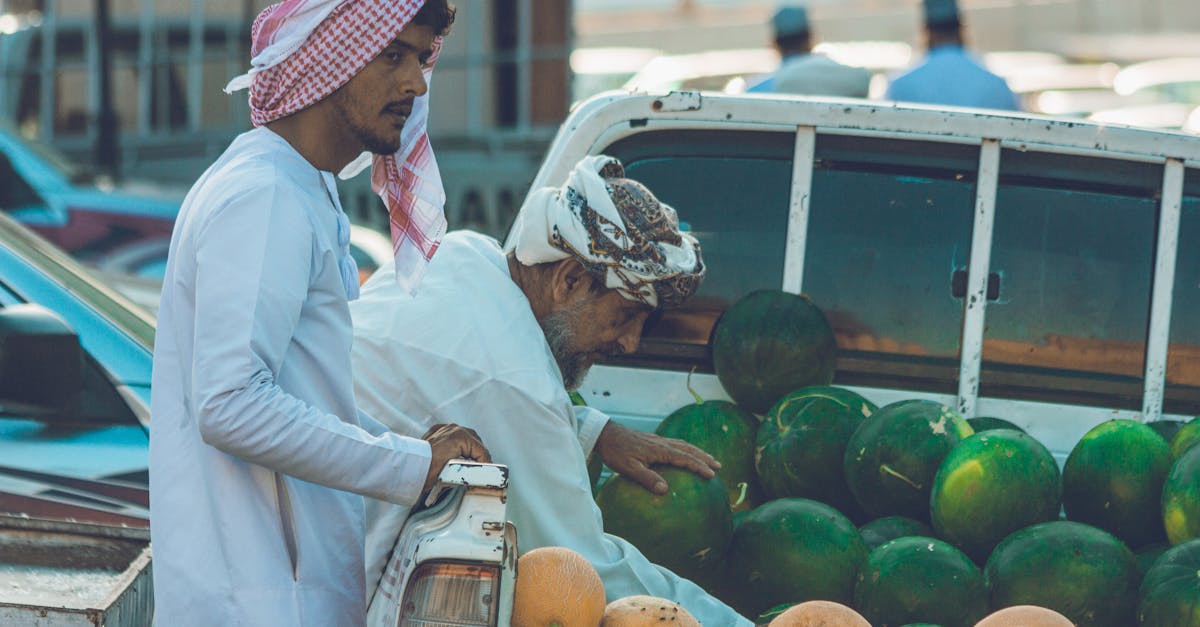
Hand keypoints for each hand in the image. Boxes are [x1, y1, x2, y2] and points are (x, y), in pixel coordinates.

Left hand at [421, 423, 491, 493]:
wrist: (406, 468)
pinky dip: (457, 443)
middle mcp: (453, 429)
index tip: (489, 473)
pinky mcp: (436, 432)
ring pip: (465, 436)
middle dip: (479, 455)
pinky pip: (452, 434)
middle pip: (476, 442)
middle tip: (480, 469)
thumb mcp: (454, 473)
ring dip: (469, 448)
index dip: (487, 464)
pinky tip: (457, 453)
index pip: (482, 451)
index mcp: (460, 437)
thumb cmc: (426, 472)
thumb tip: (480, 473)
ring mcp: (444, 428)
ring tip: (469, 462)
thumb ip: (471, 470)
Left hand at [593, 421, 719, 494]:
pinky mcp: (652, 440)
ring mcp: (658, 440)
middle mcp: (662, 443)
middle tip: (719, 466)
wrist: (604, 433)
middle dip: (704, 458)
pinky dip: (686, 448)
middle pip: (688, 449)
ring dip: (697, 452)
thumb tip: (665, 490)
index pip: (685, 458)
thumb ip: (647, 479)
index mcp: (659, 450)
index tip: (712, 474)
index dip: (699, 466)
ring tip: (709, 459)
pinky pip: (675, 443)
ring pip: (683, 445)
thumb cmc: (615, 452)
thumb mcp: (629, 469)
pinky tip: (685, 454)